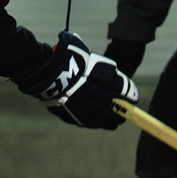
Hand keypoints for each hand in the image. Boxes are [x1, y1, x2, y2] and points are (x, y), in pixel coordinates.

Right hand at [18, 31, 138, 129]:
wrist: (43, 67)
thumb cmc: (66, 56)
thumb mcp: (86, 54)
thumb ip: (100, 67)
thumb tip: (113, 75)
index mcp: (101, 76)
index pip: (122, 90)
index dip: (129, 96)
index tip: (132, 99)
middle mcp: (94, 92)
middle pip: (113, 107)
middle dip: (121, 111)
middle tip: (124, 114)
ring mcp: (82, 104)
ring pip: (101, 117)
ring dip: (110, 121)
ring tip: (115, 122)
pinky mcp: (70, 112)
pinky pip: (85, 121)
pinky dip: (93, 123)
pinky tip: (98, 123)